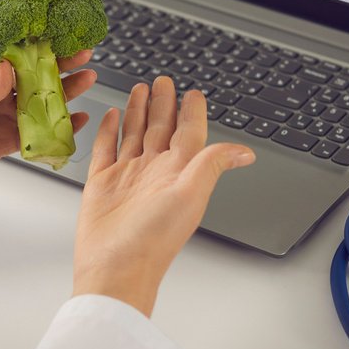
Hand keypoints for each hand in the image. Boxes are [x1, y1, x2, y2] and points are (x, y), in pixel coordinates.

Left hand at [0, 50, 95, 199]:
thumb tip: (8, 73)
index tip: (59, 34)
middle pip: (31, 76)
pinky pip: (31, 134)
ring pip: (36, 103)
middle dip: (58, 65)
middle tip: (83, 55)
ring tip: (86, 81)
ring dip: (61, 94)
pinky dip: (53, 127)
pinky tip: (73, 119)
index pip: (11, 52)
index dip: (36, 43)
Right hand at [73, 76, 254, 316]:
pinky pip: (106, 148)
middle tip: (164, 81)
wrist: (114, 268)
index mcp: (178, 172)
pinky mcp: (102, 183)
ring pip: (134, 133)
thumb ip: (212, 164)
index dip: (192, 112)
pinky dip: (108, 130)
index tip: (194, 93)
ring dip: (138, 111)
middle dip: (163, 103)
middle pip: (161, 128)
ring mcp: (127, 176)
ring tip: (140, 89)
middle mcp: (154, 172)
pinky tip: (110, 115)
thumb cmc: (152, 240)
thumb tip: (246, 151)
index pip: (189, 133)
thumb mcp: (190, 195)